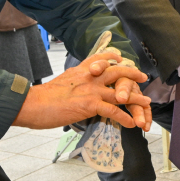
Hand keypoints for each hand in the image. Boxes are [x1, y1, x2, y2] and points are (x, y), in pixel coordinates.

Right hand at [13, 51, 151, 130]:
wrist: (32, 104)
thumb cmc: (41, 97)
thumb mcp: (60, 83)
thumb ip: (72, 84)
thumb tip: (75, 90)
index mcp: (80, 71)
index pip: (100, 58)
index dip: (112, 56)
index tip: (121, 57)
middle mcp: (88, 77)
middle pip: (116, 71)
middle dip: (132, 73)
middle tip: (143, 76)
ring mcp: (90, 90)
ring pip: (120, 92)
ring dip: (136, 98)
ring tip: (146, 103)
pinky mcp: (89, 105)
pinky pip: (113, 111)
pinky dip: (125, 117)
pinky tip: (131, 123)